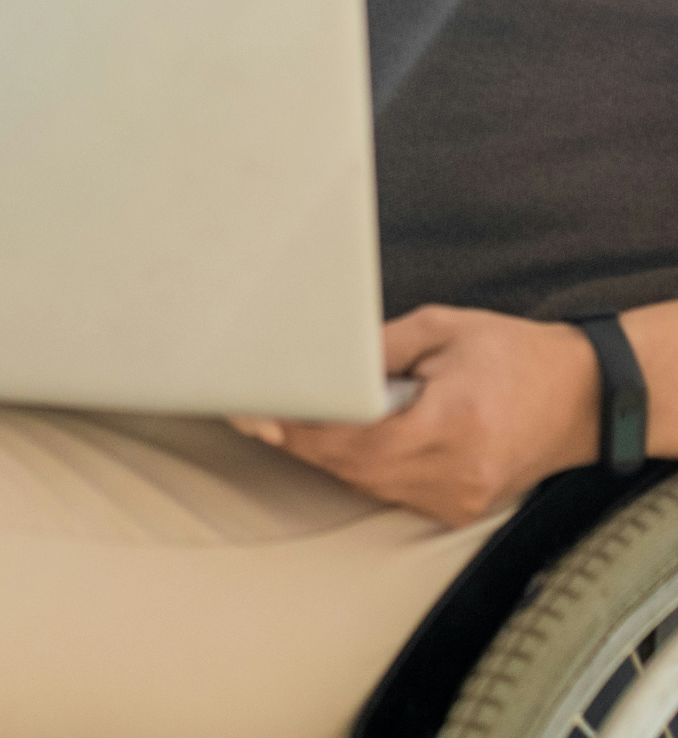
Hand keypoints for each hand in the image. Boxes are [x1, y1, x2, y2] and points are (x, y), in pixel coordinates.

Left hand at [232, 304, 600, 528]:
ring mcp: (457, 499)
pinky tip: (339, 440)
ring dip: (327, 456)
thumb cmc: (514, 354)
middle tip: (257, 413)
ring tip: (289, 421)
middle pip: (353, 468)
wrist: (581, 398)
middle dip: (303, 440)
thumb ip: (381, 346)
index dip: (304, 426)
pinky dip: (361, 467)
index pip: (355, 437)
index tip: (264, 411)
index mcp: (451, 424)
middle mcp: (454, 474)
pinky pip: (392, 492)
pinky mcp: (458, 509)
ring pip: (367, 485)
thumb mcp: (444, 330)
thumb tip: (326, 355)